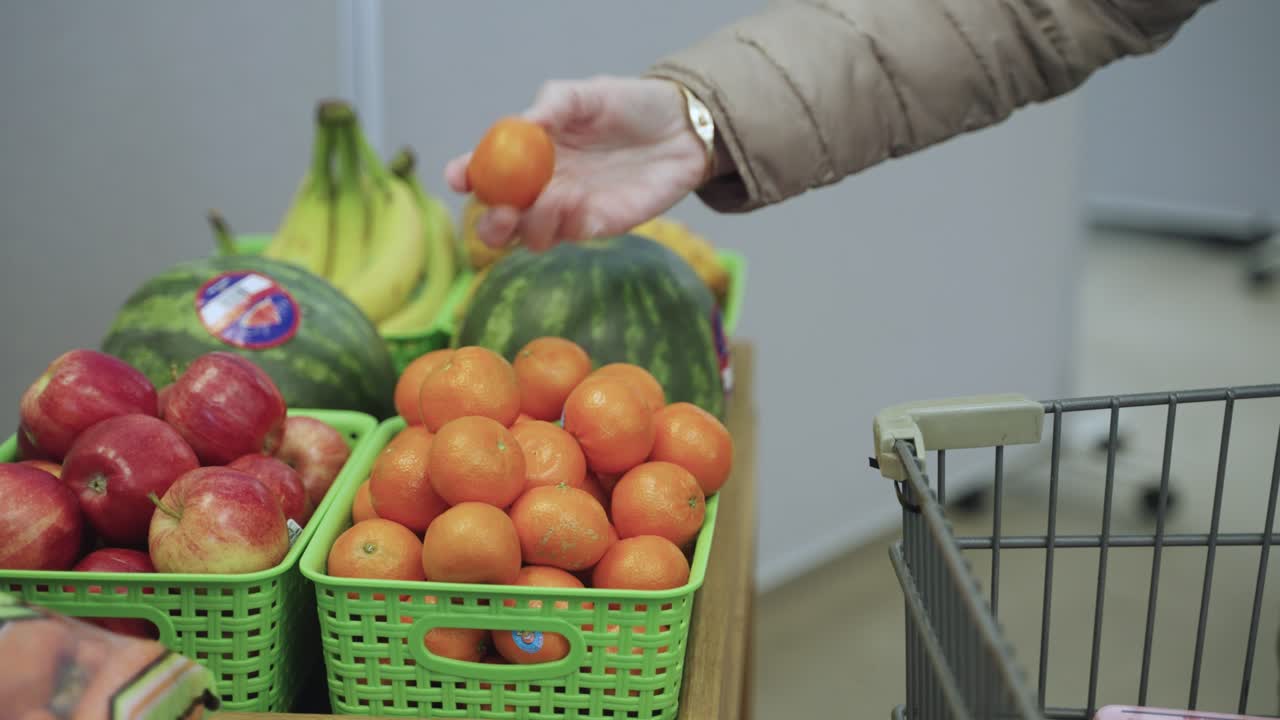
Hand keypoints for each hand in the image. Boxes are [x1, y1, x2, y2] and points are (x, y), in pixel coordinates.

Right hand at [445, 75, 708, 250]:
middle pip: (500, 221)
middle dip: (490, 224)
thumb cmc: (630, 105)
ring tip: (553, 198)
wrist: (682, 127)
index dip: (464, 177)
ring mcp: (569, 211)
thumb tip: (522, 125)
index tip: (459, 177)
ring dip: (533, 225)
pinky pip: (573, 235)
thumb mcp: (586, 94)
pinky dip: (569, 224)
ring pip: (532, 237)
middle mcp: (542, 188)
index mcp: (527, 154)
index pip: (484, 173)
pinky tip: (580, 201)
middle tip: (501, 213)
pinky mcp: (601, 225)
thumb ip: (552, 106)